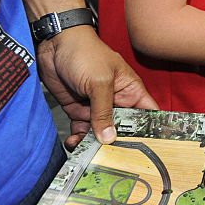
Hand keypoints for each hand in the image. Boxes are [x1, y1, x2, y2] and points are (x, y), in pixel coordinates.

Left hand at [37, 27, 157, 149]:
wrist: (54, 45)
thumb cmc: (84, 53)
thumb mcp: (99, 82)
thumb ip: (103, 111)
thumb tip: (109, 138)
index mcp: (130, 90)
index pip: (147, 113)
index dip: (150, 130)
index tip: (147, 149)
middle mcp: (116, 101)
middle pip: (123, 128)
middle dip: (118, 143)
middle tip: (111, 159)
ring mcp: (97, 107)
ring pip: (101, 133)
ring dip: (95, 144)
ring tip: (87, 153)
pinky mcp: (79, 110)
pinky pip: (82, 130)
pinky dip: (78, 139)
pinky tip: (74, 143)